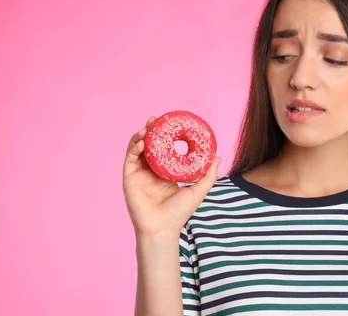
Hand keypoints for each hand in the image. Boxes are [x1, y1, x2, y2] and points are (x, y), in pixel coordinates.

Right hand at [122, 116, 221, 237]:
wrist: (162, 228)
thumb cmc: (179, 213)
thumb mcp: (198, 190)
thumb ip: (208, 175)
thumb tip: (217, 157)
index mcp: (164, 173)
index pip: (163, 149)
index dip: (165, 135)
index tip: (171, 123)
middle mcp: (150, 171)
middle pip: (149, 145)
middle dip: (151, 130)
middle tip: (156, 119)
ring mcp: (139, 174)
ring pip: (137, 149)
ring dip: (141, 135)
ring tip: (149, 126)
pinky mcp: (129, 178)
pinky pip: (130, 159)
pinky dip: (134, 147)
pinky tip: (142, 141)